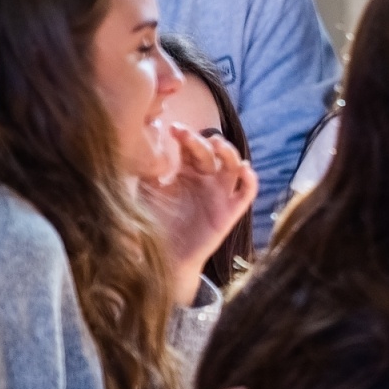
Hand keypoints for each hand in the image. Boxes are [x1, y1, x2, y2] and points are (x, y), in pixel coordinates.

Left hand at [141, 125, 257, 304]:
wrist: (162, 259)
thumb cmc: (150, 226)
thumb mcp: (144, 193)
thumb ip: (146, 170)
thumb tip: (139, 142)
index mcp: (185, 173)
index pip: (191, 147)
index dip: (186, 135)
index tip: (172, 129)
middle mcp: (205, 179)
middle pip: (212, 152)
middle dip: (202, 141)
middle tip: (187, 136)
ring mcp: (220, 194)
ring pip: (234, 165)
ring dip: (229, 152)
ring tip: (218, 145)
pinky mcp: (230, 211)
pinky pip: (246, 191)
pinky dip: (250, 179)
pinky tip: (244, 169)